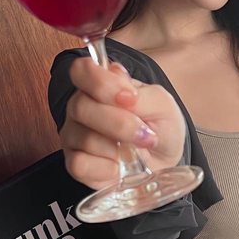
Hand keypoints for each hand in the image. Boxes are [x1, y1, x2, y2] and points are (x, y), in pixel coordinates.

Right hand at [60, 57, 186, 189]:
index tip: (130, 97)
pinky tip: (120, 166)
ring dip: (119, 148)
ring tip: (135, 150)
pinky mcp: (75, 163)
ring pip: (84, 138)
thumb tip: (123, 96)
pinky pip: (80, 164)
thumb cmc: (160, 125)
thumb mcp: (162, 104)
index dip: (101, 82)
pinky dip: (107, 168)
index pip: (81, 70)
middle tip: (144, 132)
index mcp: (99, 83)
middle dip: (118, 123)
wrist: (165, 159)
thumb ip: (142, 95)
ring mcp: (74, 135)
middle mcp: (80, 105)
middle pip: (80, 106)